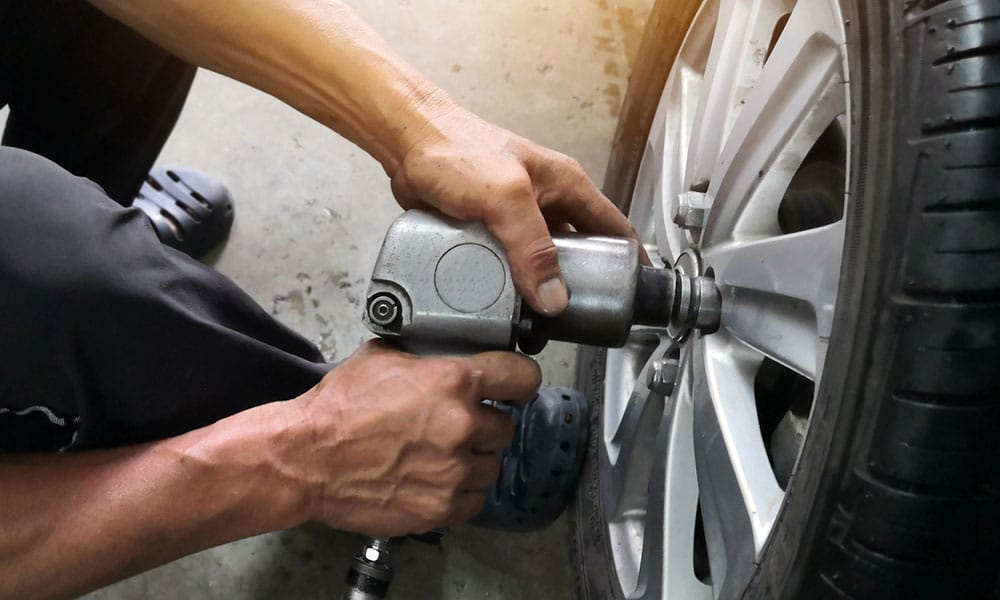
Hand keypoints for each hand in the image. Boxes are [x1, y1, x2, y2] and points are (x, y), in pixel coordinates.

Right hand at [288, 340, 540, 536]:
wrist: (307, 459)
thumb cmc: (339, 409)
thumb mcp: (384, 357)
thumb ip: (427, 356)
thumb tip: (446, 353)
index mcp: (454, 382)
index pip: (522, 378)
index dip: (519, 381)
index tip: (515, 387)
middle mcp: (462, 426)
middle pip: (505, 427)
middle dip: (485, 425)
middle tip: (457, 426)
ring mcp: (454, 471)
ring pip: (492, 466)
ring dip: (474, 461)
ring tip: (441, 456)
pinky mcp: (441, 507)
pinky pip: (474, 501)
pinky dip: (460, 493)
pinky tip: (436, 481)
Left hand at [390, 104, 640, 315]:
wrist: (407, 144)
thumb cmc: (458, 151)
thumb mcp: (505, 197)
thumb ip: (532, 247)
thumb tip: (554, 297)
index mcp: (566, 186)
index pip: (613, 227)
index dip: (629, 261)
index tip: (633, 295)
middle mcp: (547, 203)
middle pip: (579, 252)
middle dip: (581, 285)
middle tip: (580, 319)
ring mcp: (517, 219)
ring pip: (541, 263)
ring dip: (542, 289)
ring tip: (543, 323)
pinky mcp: (489, 232)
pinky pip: (509, 265)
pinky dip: (511, 286)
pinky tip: (507, 307)